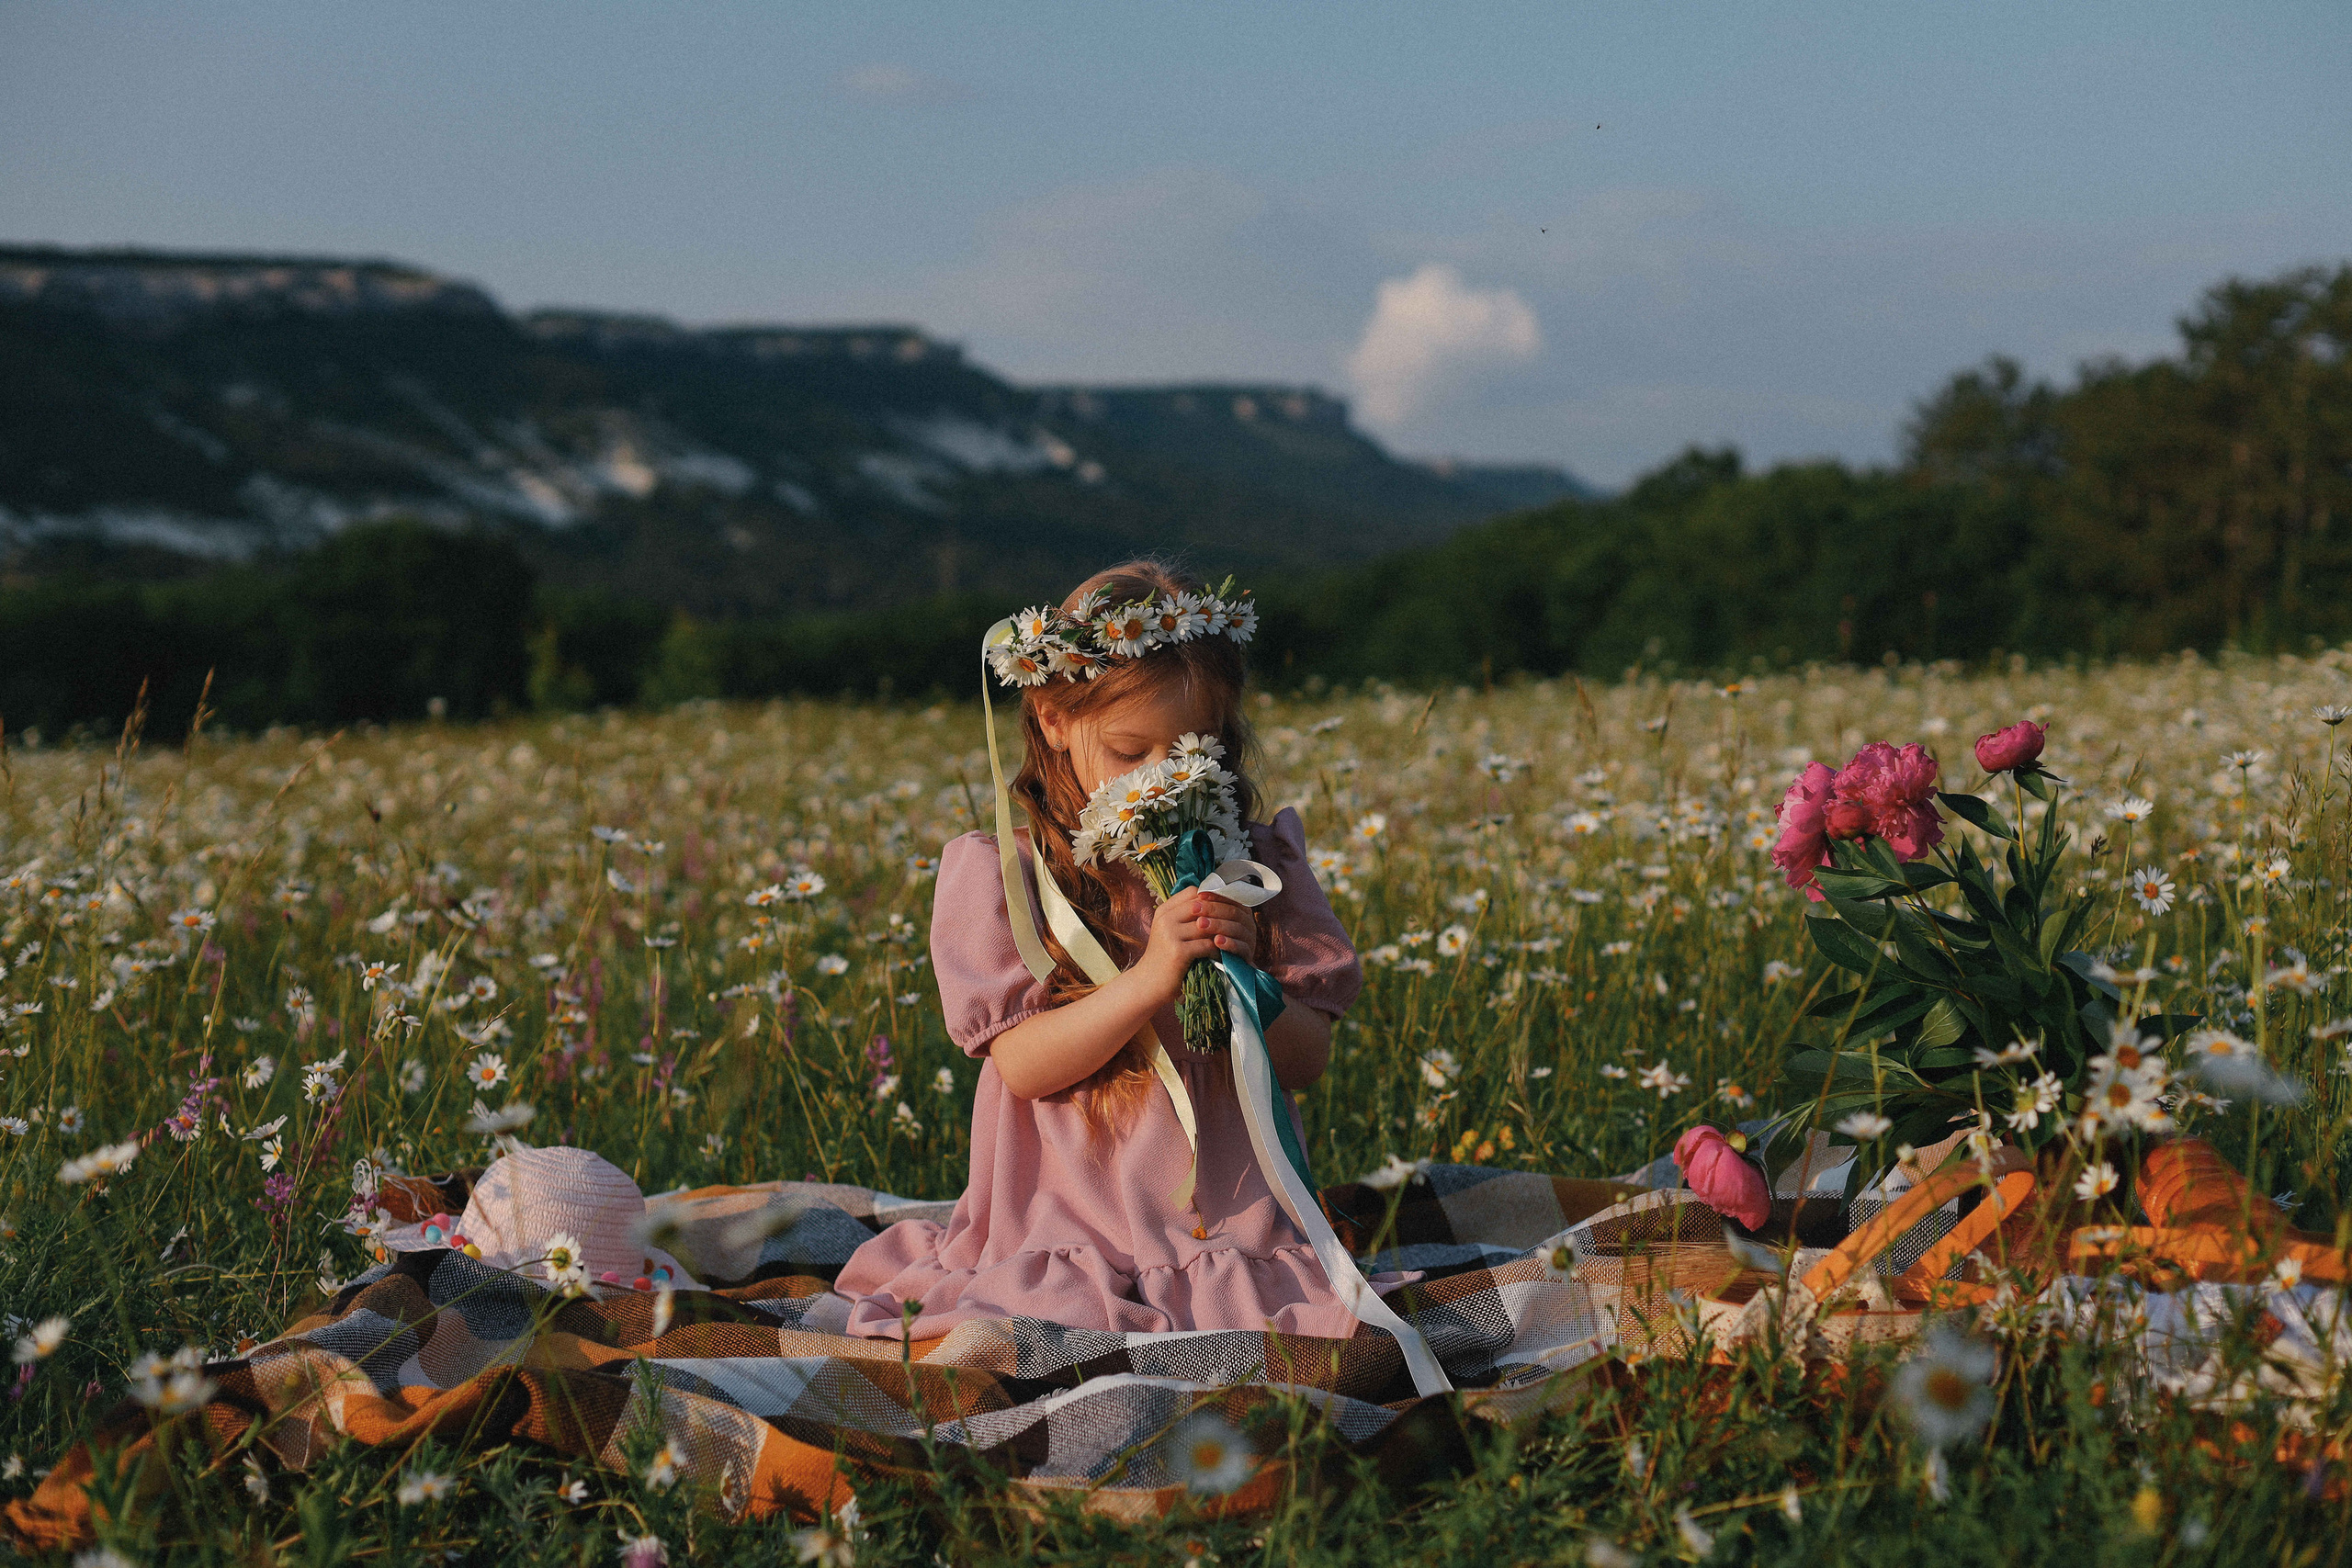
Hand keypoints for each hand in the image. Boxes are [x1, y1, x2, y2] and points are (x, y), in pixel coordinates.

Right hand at [1137, 888, 1255, 1000]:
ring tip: (1233, 937)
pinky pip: (1206, 945)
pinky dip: (1217, 949)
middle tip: (1236, 920)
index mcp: (1164, 911)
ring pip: (1206, 925)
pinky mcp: (1178, 952)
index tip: (1227, 904)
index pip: (1193, 892)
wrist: (1147, 985)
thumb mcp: (1170, 932)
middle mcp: (1166, 919)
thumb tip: (1214, 903)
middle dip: (1221, 912)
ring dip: (1221, 932)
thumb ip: (1186, 917)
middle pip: (1201, 905)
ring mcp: (1170, 935)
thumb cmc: (1164, 958)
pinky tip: (1223, 954)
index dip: (1212, 896)